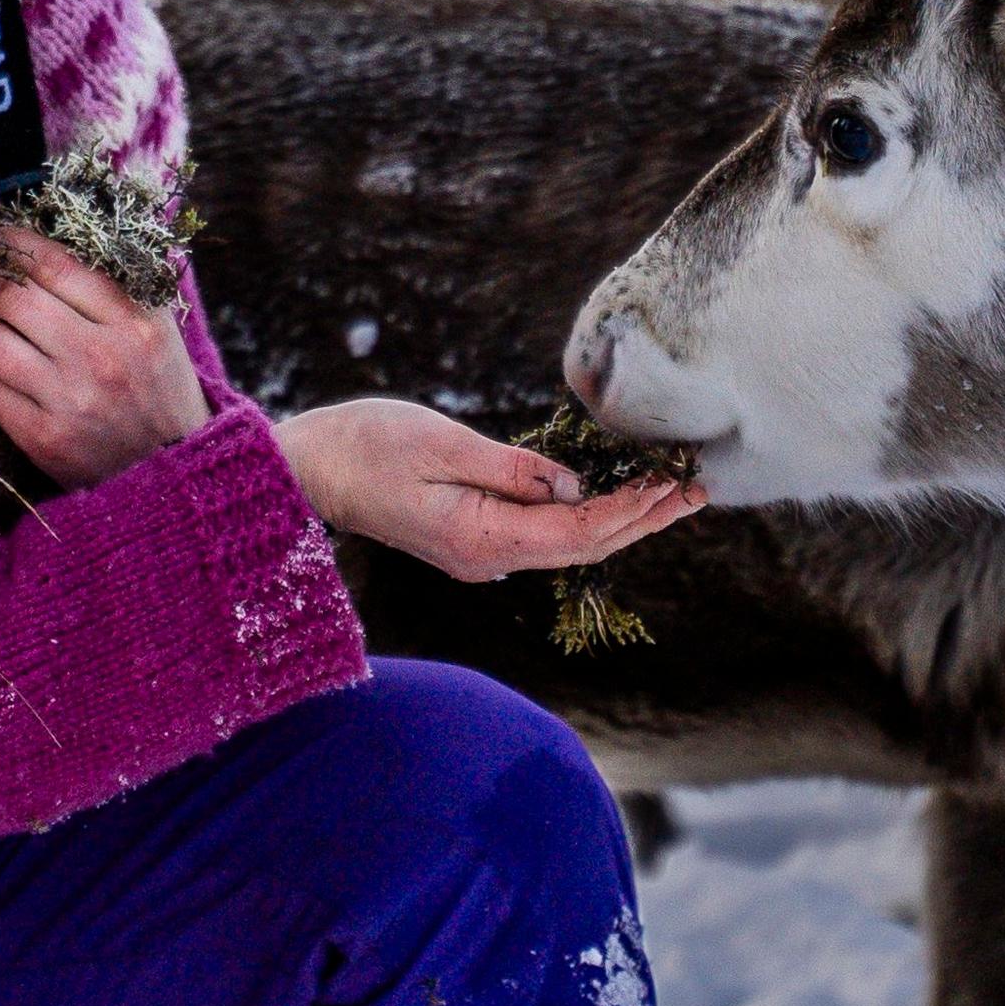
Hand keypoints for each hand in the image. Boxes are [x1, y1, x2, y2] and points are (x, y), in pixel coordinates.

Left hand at [0, 229, 213, 488]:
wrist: (171, 467)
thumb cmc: (158, 384)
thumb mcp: (158, 324)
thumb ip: (118, 278)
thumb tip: (55, 233)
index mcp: (133, 321)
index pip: (56, 265)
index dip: (16, 244)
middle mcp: (100, 357)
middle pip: (15, 298)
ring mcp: (69, 400)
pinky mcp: (43, 438)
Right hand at [275, 399, 706, 584]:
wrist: (306, 471)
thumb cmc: (366, 446)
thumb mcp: (443, 444)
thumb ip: (513, 470)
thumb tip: (574, 486)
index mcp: (482, 541)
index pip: (579, 532)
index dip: (634, 511)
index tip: (676, 484)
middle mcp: (486, 561)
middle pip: (583, 546)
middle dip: (643, 519)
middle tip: (698, 489)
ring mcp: (477, 555)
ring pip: (565, 543)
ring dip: (620, 519)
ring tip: (670, 492)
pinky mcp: (469, 539)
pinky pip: (541, 534)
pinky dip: (584, 515)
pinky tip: (610, 497)